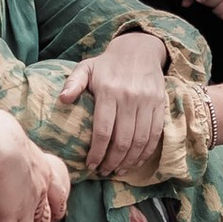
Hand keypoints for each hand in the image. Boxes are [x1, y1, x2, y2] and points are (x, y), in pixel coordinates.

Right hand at [0, 111, 70, 221]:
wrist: (1, 145)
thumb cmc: (2, 136)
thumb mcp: (17, 142)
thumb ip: (17, 148)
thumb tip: (7, 138)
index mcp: (44, 171)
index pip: (58, 193)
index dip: (56, 205)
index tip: (53, 212)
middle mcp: (40, 191)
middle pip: (46, 217)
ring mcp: (27, 205)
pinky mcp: (11, 214)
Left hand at [58, 30, 174, 178]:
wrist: (140, 50)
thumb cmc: (108, 64)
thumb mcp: (86, 67)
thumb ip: (73, 83)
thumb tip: (62, 99)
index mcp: (109, 91)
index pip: (104, 130)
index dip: (97, 152)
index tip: (90, 165)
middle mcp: (129, 98)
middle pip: (122, 140)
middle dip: (112, 161)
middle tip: (104, 172)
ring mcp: (147, 102)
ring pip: (140, 140)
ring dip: (129, 160)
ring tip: (118, 170)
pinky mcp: (159, 105)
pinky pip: (155, 134)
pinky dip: (146, 152)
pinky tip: (135, 161)